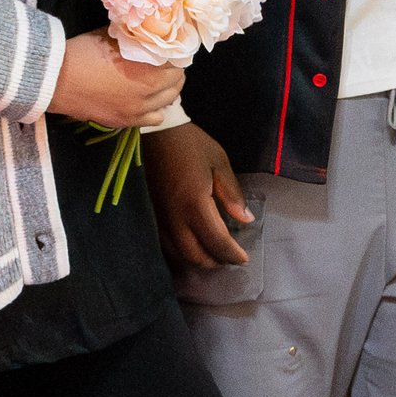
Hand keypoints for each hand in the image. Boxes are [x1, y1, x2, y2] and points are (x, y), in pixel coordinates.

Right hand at [52, 36, 185, 130]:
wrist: (55, 79)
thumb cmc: (82, 53)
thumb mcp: (113, 38)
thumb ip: (135, 39)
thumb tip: (148, 34)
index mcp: (147, 72)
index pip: (177, 64)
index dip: (175, 54)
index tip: (170, 49)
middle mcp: (147, 95)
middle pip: (176, 84)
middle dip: (174, 72)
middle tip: (167, 63)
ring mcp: (136, 112)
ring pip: (167, 103)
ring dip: (167, 91)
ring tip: (158, 81)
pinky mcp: (124, 122)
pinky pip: (154, 119)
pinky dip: (155, 108)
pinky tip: (147, 99)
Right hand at [145, 118, 255, 269]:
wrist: (154, 134)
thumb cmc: (190, 145)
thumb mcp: (218, 162)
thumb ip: (232, 194)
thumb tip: (245, 220)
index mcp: (195, 204)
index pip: (217, 242)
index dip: (232, 255)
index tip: (244, 258)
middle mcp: (174, 218)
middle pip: (196, 256)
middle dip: (215, 262)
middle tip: (230, 258)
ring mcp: (159, 219)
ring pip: (178, 254)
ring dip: (198, 260)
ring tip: (214, 254)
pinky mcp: (150, 216)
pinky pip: (165, 245)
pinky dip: (181, 252)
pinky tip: (192, 245)